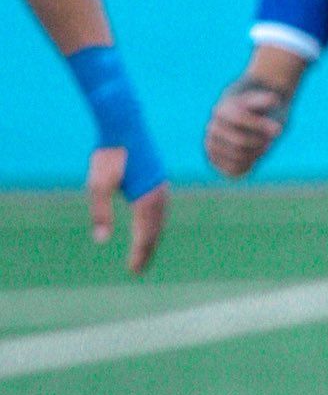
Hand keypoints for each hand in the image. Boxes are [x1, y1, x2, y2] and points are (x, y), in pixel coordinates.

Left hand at [86, 147, 168, 274]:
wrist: (124, 123)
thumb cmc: (109, 154)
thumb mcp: (98, 185)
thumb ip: (100, 214)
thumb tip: (101, 240)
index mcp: (146, 201)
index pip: (145, 237)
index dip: (139, 256)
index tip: (133, 272)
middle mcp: (159, 197)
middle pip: (156, 233)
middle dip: (147, 252)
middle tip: (138, 270)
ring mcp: (163, 187)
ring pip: (160, 222)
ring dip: (153, 239)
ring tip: (144, 251)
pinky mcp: (160, 179)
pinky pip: (161, 210)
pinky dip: (156, 224)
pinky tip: (149, 225)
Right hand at [205, 80, 288, 176]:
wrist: (247, 120)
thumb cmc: (261, 110)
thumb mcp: (266, 102)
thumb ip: (266, 101)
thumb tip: (273, 100)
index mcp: (221, 111)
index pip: (239, 119)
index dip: (260, 126)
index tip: (279, 130)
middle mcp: (212, 128)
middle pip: (240, 142)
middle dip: (260, 142)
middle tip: (270, 140)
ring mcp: (211, 145)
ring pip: (238, 157)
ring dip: (256, 154)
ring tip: (262, 146)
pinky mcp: (215, 160)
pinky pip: (233, 170)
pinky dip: (247, 165)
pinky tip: (253, 156)